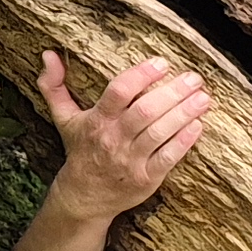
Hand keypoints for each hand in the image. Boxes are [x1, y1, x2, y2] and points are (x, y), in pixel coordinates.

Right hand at [35, 49, 211, 218]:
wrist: (84, 196)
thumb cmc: (80, 150)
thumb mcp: (64, 118)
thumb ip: (54, 86)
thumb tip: (48, 54)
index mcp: (97, 121)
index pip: (118, 92)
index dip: (141, 76)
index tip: (161, 62)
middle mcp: (114, 139)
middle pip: (145, 111)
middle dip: (173, 92)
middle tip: (194, 77)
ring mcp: (131, 160)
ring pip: (160, 133)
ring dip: (184, 113)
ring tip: (203, 97)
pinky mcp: (147, 178)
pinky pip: (168, 157)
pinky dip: (185, 141)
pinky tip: (198, 125)